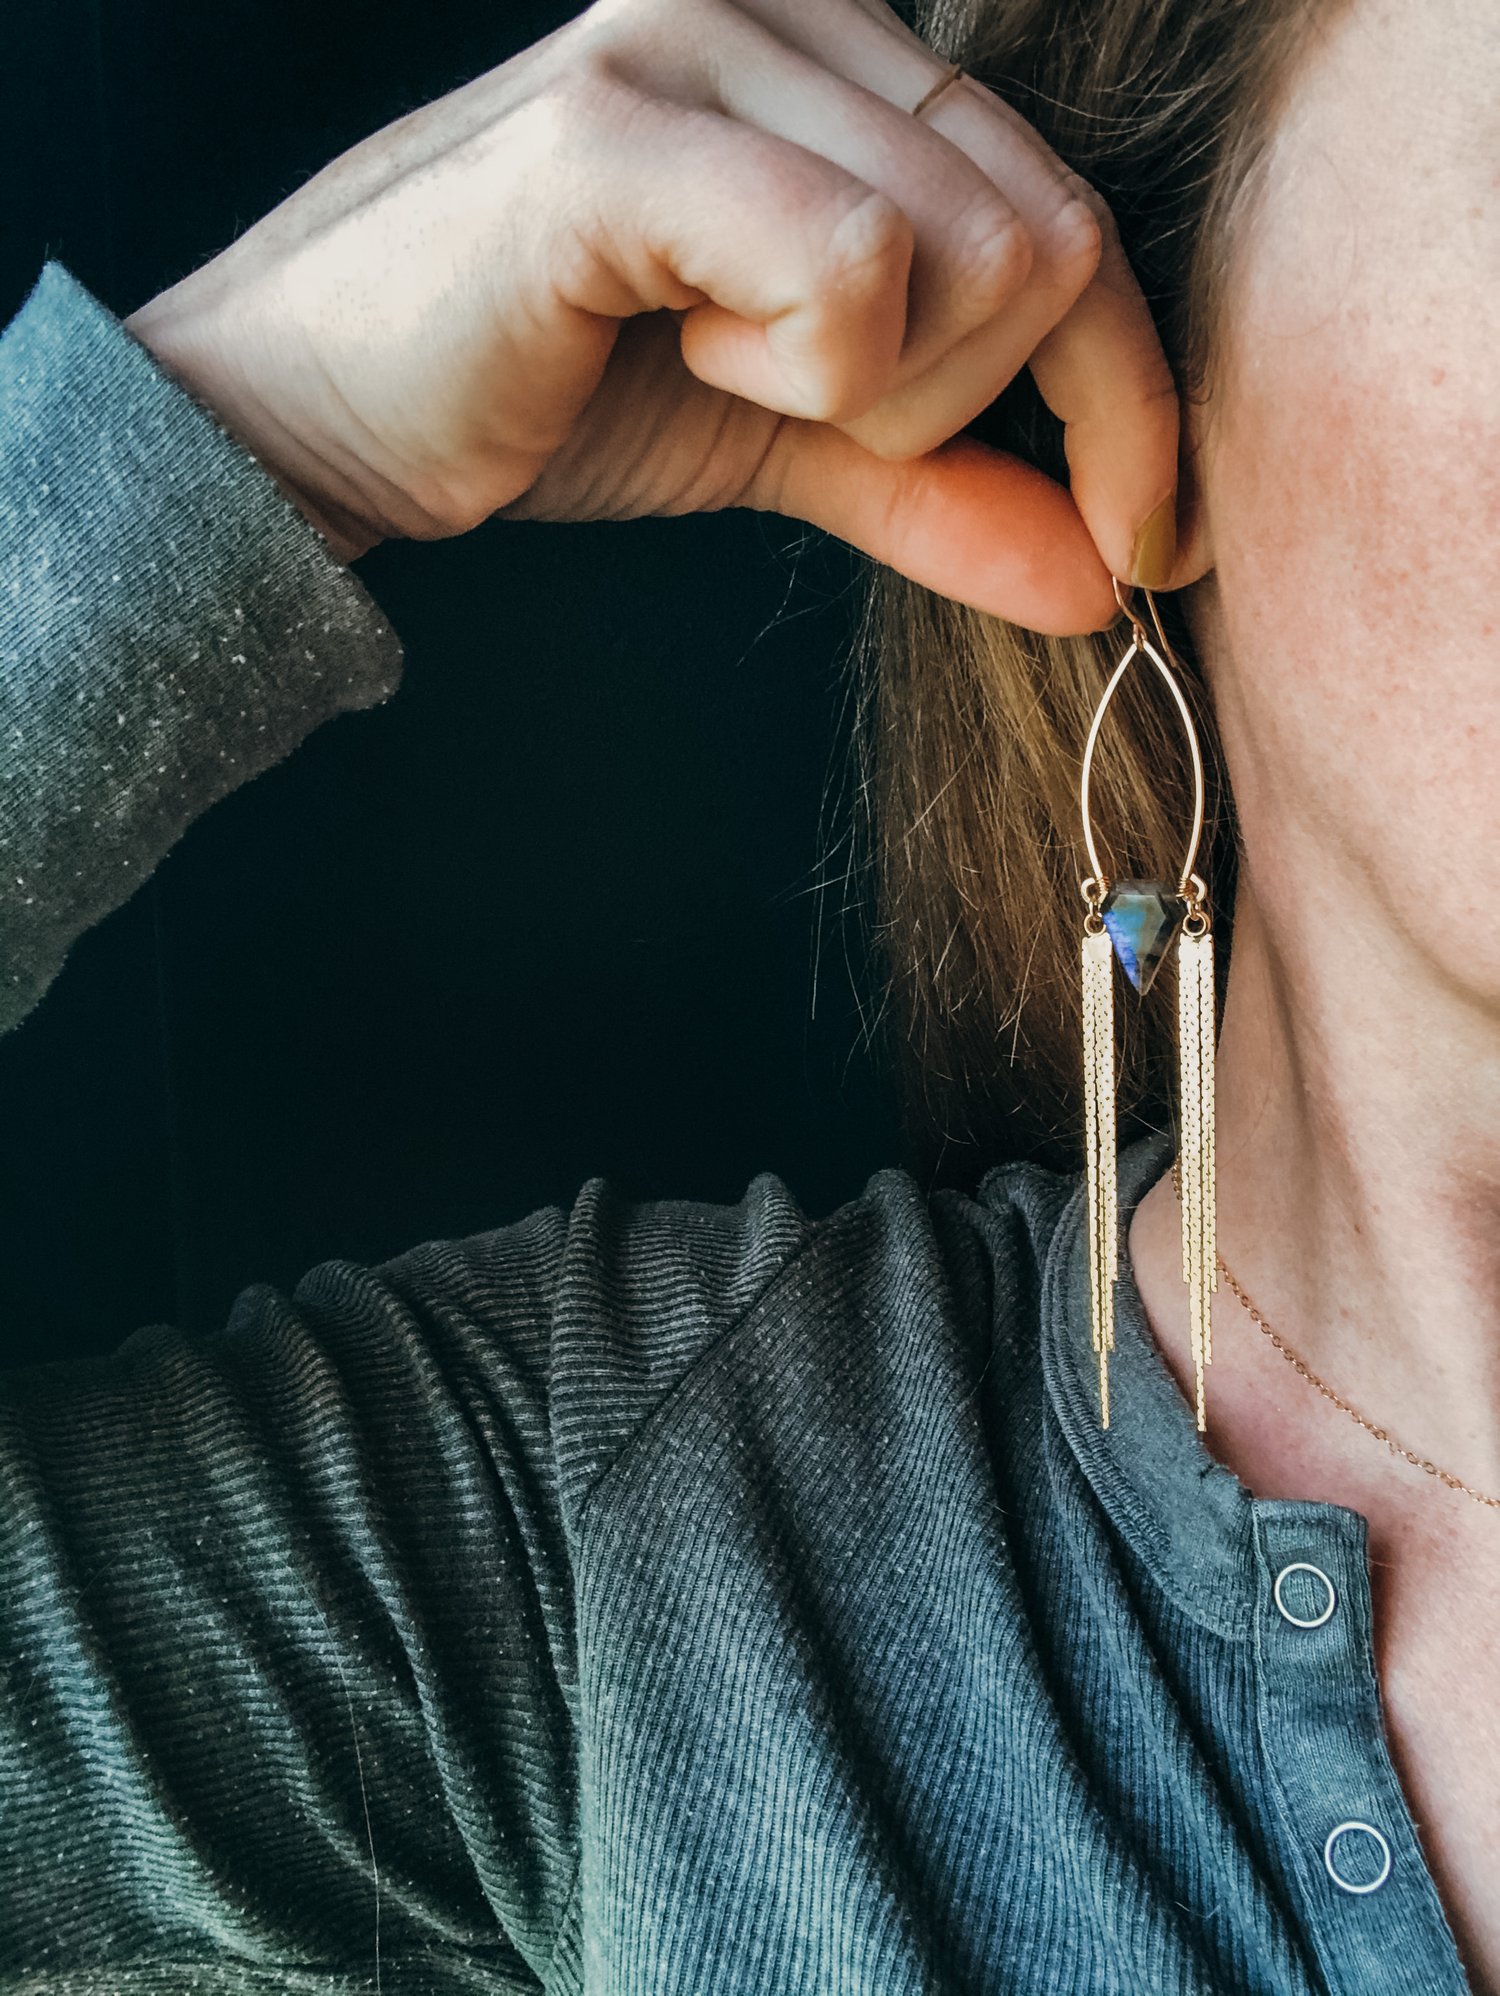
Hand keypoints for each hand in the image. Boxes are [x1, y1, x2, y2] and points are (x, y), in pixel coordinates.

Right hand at [124, 0, 1182, 633]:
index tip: (1139, 534)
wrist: (327, 416)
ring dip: (870, 394)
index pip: (1070, 213)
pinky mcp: (624, 127)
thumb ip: (946, 486)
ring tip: (723, 372)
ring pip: (968, 259)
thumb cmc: (549, 394)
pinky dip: (797, 372)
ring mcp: (698, 38)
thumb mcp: (791, 443)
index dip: (1130, 394)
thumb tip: (1100, 580)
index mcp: (838, 46)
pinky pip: (850, 271)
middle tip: (806, 417)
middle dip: (959, 404)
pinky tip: (678, 350)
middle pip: (1046, 241)